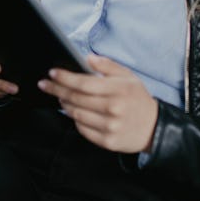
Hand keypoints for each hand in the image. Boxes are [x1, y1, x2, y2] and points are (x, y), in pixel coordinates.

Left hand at [37, 54, 157, 152]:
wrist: (154, 128)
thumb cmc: (137, 99)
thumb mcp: (128, 77)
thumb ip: (107, 65)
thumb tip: (88, 58)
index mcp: (118, 90)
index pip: (83, 83)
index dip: (65, 78)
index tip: (52, 73)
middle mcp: (113, 109)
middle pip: (76, 98)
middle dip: (57, 90)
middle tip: (45, 84)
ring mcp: (110, 127)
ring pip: (76, 114)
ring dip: (64, 104)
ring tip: (60, 96)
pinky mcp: (107, 141)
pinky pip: (82, 129)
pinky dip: (74, 119)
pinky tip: (73, 111)